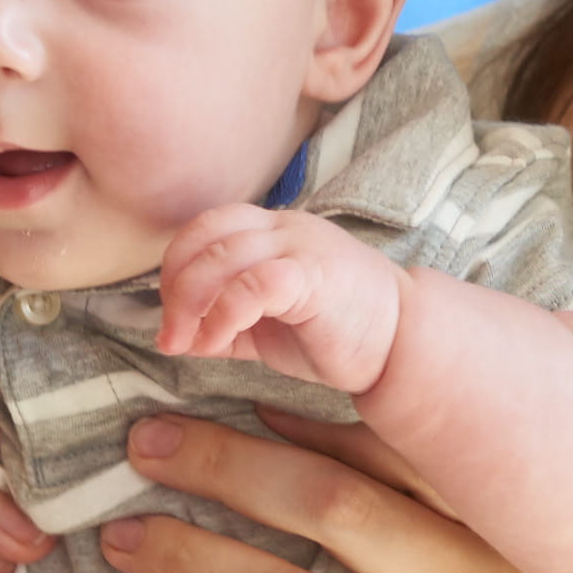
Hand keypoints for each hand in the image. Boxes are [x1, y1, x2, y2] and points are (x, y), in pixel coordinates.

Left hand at [100, 411, 572, 572]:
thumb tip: (462, 477)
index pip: (402, 449)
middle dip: (219, 462)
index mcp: (522, 542)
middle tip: (144, 441)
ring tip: (123, 539)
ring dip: (190, 559)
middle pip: (322, 500)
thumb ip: (529, 536)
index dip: (310, 413)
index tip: (241, 390)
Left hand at [150, 203, 402, 391]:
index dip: (174, 270)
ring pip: (222, 256)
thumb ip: (225, 324)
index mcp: (271, 231)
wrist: (401, 343)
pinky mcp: (314, 275)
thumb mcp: (267, 327)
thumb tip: (177, 337)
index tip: (171, 320)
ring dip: (191, 305)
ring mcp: (300, 247)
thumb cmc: (337, 332)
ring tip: (188, 344)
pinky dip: (223, 313)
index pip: (204, 228)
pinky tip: (216, 343)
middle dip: (174, 288)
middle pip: (204, 235)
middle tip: (171, 336)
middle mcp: (283, 228)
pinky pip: (254, 283)